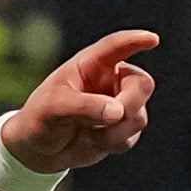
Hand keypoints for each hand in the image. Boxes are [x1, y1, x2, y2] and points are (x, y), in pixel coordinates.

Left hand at [0, 30, 157, 174]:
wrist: (38, 151)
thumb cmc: (40, 119)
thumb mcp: (53, 108)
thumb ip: (84, 106)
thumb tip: (118, 112)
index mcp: (90, 64)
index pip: (116, 47)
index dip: (135, 40)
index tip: (152, 39)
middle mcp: (109, 80)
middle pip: (142, 84)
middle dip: (131, 104)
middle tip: (114, 117)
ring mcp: (118, 104)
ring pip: (139, 116)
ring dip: (116, 132)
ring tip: (89, 135)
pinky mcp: (121, 128)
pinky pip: (132, 136)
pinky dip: (113, 143)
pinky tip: (92, 142)